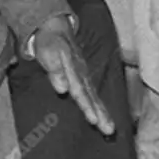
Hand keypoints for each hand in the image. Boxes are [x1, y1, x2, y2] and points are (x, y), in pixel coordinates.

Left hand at [28, 16, 114, 135]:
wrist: (56, 29)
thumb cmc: (50, 43)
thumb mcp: (48, 52)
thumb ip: (55, 70)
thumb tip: (62, 88)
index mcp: (74, 69)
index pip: (80, 91)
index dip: (87, 106)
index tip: (94, 120)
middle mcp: (82, 75)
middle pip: (92, 97)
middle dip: (100, 114)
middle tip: (108, 129)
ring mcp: (85, 77)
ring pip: (95, 98)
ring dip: (103, 114)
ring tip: (110, 129)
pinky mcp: (84, 80)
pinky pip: (94, 96)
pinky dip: (100, 109)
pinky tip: (104, 121)